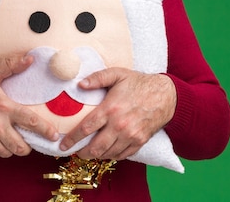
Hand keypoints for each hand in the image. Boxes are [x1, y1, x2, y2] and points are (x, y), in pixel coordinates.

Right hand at [0, 55, 59, 161]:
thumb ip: (10, 65)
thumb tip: (30, 59)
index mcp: (3, 106)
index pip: (30, 121)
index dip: (45, 130)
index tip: (54, 136)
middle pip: (21, 147)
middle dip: (26, 147)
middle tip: (25, 141)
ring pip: (6, 153)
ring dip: (9, 149)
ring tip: (7, 139)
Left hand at [60, 68, 176, 159]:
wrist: (166, 95)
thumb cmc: (139, 83)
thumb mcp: (118, 74)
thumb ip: (98, 78)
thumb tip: (80, 84)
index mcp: (111, 108)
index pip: (86, 128)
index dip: (72, 139)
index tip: (63, 144)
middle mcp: (120, 125)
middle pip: (95, 147)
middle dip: (82, 152)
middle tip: (74, 151)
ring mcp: (131, 136)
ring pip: (107, 154)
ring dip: (95, 155)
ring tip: (87, 152)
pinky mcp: (139, 142)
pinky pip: (121, 155)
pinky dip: (111, 156)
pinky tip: (104, 151)